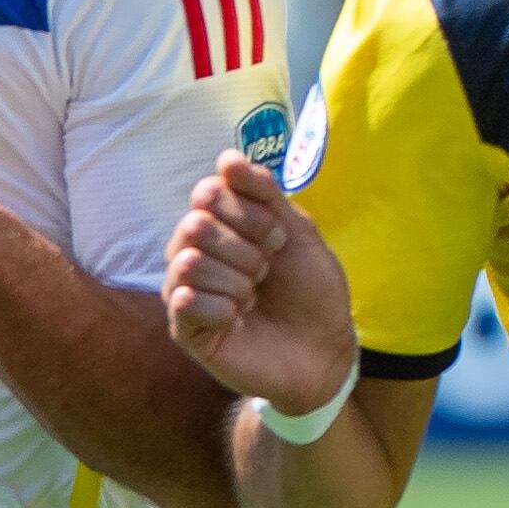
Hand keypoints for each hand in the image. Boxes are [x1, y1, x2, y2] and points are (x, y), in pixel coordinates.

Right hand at [162, 152, 357, 417]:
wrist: (324, 350)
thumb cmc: (312, 291)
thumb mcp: (298, 232)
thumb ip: (264, 193)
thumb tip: (226, 157)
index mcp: (221, 224)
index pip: (208, 193)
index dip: (248, 214)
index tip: (279, 239)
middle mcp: (196, 252)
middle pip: (194, 226)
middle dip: (244, 251)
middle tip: (266, 273)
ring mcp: (186, 290)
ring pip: (187, 263)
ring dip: (235, 282)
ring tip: (253, 300)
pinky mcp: (185, 329)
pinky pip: (184, 302)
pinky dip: (223, 311)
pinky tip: (238, 322)